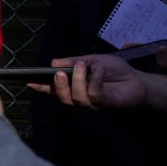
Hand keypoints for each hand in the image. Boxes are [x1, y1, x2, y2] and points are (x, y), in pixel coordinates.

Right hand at [28, 54, 147, 109]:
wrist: (138, 80)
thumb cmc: (115, 71)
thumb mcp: (91, 60)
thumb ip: (73, 61)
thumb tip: (53, 63)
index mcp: (75, 87)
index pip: (54, 88)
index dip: (41, 86)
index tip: (28, 81)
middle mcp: (81, 98)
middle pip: (63, 98)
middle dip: (58, 86)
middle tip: (59, 73)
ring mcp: (93, 104)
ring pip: (77, 98)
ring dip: (77, 80)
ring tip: (82, 66)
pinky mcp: (106, 105)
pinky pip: (94, 95)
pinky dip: (94, 81)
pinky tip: (99, 71)